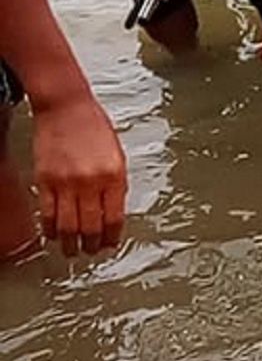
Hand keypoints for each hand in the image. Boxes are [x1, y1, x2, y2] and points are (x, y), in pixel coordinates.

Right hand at [32, 94, 126, 256]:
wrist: (67, 107)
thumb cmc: (95, 128)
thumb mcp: (117, 155)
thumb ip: (116, 184)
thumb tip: (113, 213)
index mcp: (114, 176)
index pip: (114, 218)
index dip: (111, 237)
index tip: (110, 245)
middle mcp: (90, 182)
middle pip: (90, 226)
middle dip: (91, 245)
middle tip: (91, 252)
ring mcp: (65, 183)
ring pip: (67, 225)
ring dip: (70, 243)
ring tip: (73, 250)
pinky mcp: (44, 180)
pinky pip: (47, 213)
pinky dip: (50, 229)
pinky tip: (54, 235)